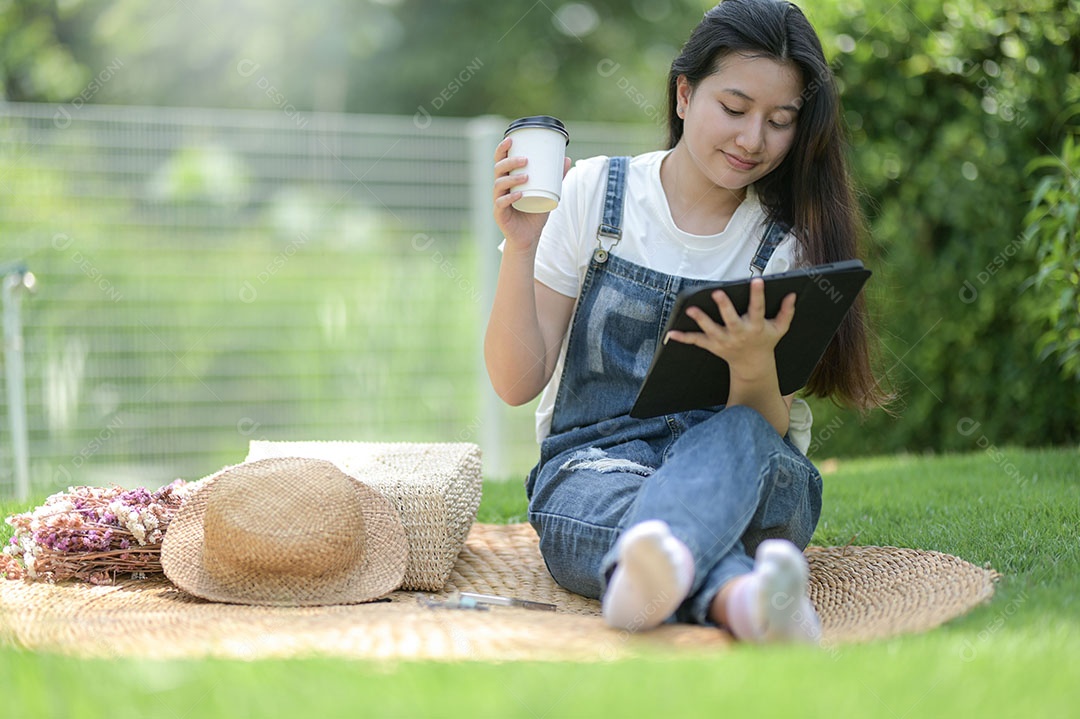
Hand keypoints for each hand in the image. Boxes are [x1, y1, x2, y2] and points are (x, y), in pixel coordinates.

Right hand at [492, 136, 571, 249]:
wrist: (529, 237)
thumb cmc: (535, 213)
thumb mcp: (548, 193)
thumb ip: (556, 177)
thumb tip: (567, 159)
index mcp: (508, 179)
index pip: (500, 160)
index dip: (502, 149)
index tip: (511, 139)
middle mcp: (500, 188)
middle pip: (498, 169)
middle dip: (509, 162)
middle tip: (525, 160)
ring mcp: (498, 200)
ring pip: (499, 184)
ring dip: (511, 178)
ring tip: (526, 177)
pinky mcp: (500, 214)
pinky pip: (501, 203)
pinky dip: (510, 198)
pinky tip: (519, 194)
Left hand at [665, 278, 795, 381]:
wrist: (753, 366)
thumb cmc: (765, 342)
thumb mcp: (780, 328)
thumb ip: (786, 312)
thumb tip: (792, 294)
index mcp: (756, 327)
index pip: (758, 308)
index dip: (758, 294)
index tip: (757, 280)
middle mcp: (739, 334)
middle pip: (731, 319)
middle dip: (724, 307)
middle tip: (717, 293)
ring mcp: (725, 341)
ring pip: (711, 330)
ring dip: (701, 320)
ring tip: (691, 310)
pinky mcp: (713, 346)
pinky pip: (697, 341)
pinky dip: (684, 338)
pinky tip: (671, 334)